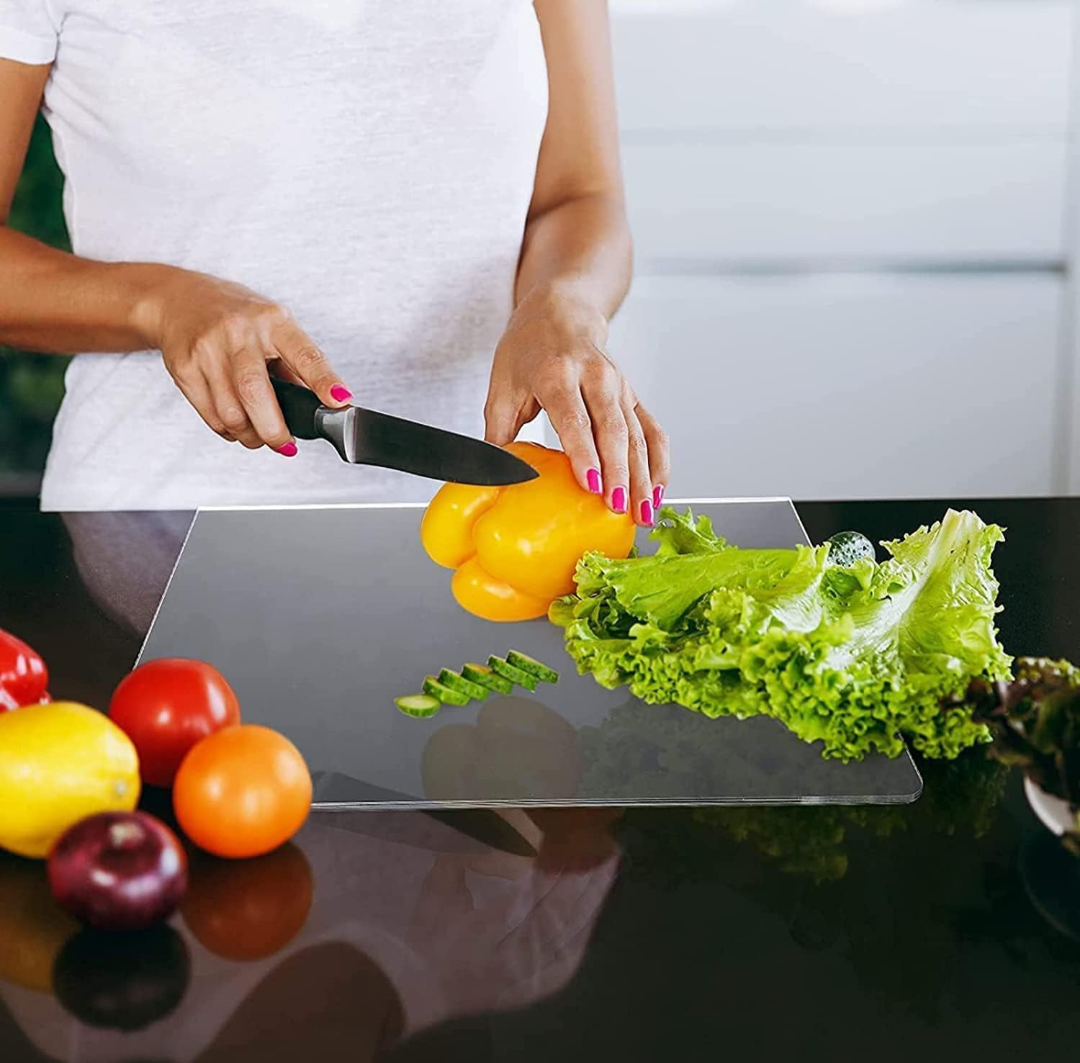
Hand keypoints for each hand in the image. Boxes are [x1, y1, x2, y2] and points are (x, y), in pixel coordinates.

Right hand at [135, 268, 352, 453]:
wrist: (180, 299)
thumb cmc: (238, 317)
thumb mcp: (274, 326)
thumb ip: (296, 364)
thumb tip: (321, 407)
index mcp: (272, 321)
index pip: (304, 354)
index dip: (324, 381)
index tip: (340, 402)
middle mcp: (239, 333)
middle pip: (255, 393)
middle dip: (275, 431)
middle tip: (286, 445)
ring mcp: (207, 350)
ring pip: (232, 414)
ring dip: (252, 436)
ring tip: (261, 436)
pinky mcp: (184, 369)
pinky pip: (211, 417)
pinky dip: (229, 431)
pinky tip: (237, 425)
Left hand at [484, 286, 669, 525]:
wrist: (562, 311)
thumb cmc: (528, 348)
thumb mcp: (502, 385)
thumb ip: (498, 433)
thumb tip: (492, 476)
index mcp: (556, 372)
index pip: (574, 417)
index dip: (584, 453)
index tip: (592, 484)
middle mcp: (593, 376)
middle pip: (612, 429)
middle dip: (619, 472)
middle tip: (618, 507)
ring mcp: (619, 386)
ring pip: (636, 434)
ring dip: (642, 476)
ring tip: (642, 512)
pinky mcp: (633, 396)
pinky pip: (652, 431)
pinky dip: (658, 463)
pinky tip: (656, 492)